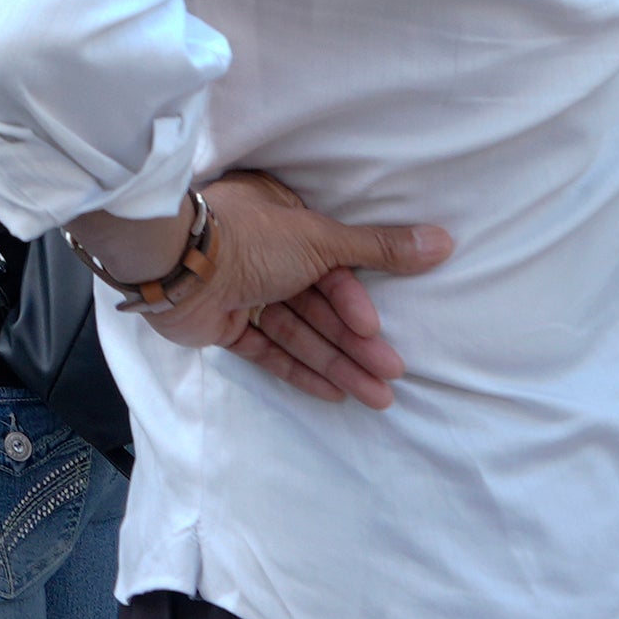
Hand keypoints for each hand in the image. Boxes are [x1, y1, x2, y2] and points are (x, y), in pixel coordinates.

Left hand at [129, 171, 453, 407]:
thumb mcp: (321, 237)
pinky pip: (266, 350)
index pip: (329, 268)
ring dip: (336, 363)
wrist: (175, 263)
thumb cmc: (249, 238)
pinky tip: (334, 393)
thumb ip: (378, 247)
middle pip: (317, 305)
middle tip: (391, 375)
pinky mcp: (220, 324)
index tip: (375, 329)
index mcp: (280, 222)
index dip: (353, 303)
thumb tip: (443, 241)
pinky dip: (298, 369)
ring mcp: (239, 291)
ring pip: (297, 331)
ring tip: (378, 397)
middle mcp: (260, 255)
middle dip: (354, 342)